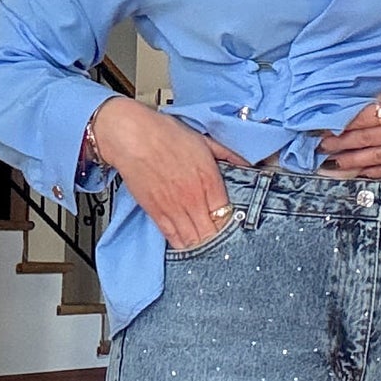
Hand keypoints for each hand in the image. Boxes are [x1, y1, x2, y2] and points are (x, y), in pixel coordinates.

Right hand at [87, 96, 251, 249]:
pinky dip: (182, 244)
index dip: (232, 224)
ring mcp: (174, 208)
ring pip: (194, 240)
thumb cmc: (165, 134)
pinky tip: (189, 245)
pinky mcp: (156, 213)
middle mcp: (193, 198)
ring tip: (207, 246)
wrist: (132, 137)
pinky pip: (173, 238)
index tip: (234, 225)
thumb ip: (228, 154)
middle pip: (212, 233)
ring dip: (202, 245)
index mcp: (209, 180)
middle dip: (219, 239)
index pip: (227, 214)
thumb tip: (248, 164)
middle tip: (223, 241)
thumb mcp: (204, 140)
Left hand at [316, 72, 380, 176]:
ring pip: (378, 158)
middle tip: (322, 148)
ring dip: (352, 162)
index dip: (342, 125)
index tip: (325, 128)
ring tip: (334, 163)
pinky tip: (362, 171)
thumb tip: (365, 109)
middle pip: (366, 140)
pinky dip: (377, 171)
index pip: (364, 119)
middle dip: (341, 144)